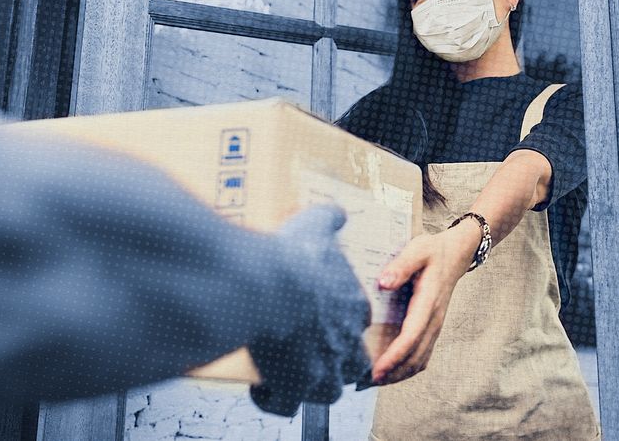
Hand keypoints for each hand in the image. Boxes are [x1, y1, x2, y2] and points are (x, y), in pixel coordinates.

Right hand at [247, 204, 373, 414]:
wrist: (264, 285)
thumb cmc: (289, 255)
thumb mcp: (313, 226)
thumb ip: (328, 219)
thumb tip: (335, 212)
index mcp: (351, 305)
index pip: (358, 322)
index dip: (341, 324)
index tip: (320, 319)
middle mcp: (344, 340)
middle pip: (354, 364)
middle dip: (338, 365)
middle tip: (313, 358)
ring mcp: (322, 367)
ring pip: (328, 392)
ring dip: (310, 388)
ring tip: (287, 378)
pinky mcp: (294, 386)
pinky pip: (286, 405)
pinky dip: (272, 400)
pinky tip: (259, 386)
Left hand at [370, 221, 480, 383]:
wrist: (456, 253)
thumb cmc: (433, 251)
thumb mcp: (417, 249)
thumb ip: (401, 265)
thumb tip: (383, 283)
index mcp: (428, 302)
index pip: (411, 337)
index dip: (394, 357)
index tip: (375, 370)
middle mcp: (434, 319)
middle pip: (415, 357)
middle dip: (392, 373)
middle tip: (365, 382)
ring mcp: (435, 326)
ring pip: (420, 360)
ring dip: (399, 374)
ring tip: (373, 381)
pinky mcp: (433, 328)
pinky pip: (423, 356)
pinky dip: (407, 368)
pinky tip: (390, 371)